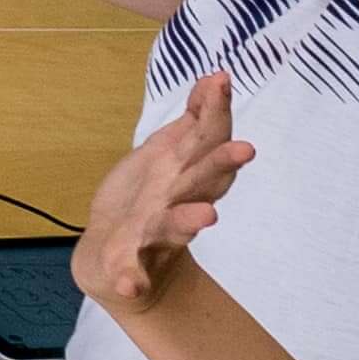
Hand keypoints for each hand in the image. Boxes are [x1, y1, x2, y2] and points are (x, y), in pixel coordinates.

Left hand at [76, 72, 256, 315]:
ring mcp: (154, 232)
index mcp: (187, 174)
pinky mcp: (128, 260)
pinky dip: (131, 278)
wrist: (113, 253)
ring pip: (174, 224)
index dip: (217, 113)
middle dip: (221, 164)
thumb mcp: (167, 152)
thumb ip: (194, 119)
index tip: (221, 82)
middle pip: (203, 180)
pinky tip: (129, 283)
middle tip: (245, 149)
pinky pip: (131, 271)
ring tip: (206, 216)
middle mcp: (178, 201)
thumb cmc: (148, 198)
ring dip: (189, 219)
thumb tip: (217, 76)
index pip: (208, 141)